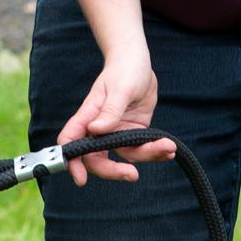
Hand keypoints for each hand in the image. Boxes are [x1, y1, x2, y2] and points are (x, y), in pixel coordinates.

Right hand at [57, 49, 174, 185]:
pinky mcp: (133, 132)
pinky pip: (140, 148)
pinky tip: (168, 150)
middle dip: (112, 171)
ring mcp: (117, 131)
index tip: (80, 178)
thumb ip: (110, 111)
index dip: (72, 161)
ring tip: (167, 148)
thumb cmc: (124, 70)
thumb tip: (95, 131)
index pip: (71, 141)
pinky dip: (155, 151)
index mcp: (88, 116)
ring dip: (146, 157)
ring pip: (124, 156)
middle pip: (96, 158)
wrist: (138, 62)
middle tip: (132, 175)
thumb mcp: (119, 89)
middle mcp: (100, 128)